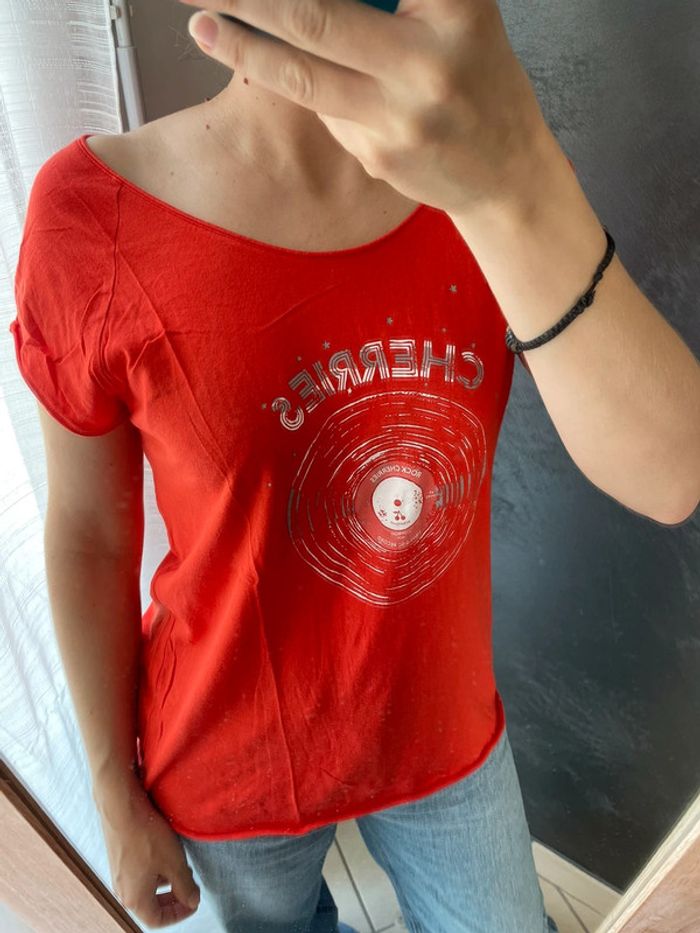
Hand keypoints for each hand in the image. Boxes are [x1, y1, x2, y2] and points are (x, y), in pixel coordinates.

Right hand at [96, 778, 200, 927]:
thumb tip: (192, 901)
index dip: (179, 914)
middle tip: (188, 887)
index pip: (157, 920)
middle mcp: (123, 890)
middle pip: (150, 906)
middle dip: (172, 899)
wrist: (121, 808)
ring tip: (180, 865)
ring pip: (145, 888)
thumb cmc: (146, 836)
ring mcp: (118, 874)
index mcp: (135, 899)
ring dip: (165, 882)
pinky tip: (164, 852)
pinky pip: (138, 873)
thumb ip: (186, 887)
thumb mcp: (174, 863)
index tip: (193, 901)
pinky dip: (154, 869)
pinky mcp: (118, 858)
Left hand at [179, 0, 551, 215]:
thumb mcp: (455, 14)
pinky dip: (291, 82)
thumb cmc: (476, 76)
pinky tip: (271, 64)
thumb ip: (389, 0)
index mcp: (454, 4)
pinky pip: (322, 109)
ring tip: (198, 23)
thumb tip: (296, 4)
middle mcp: (428, 58)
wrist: (505, 171)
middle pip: (314, 16)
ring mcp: (401, 114)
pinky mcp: (378, 154)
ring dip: (241, 46)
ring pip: (303, 73)